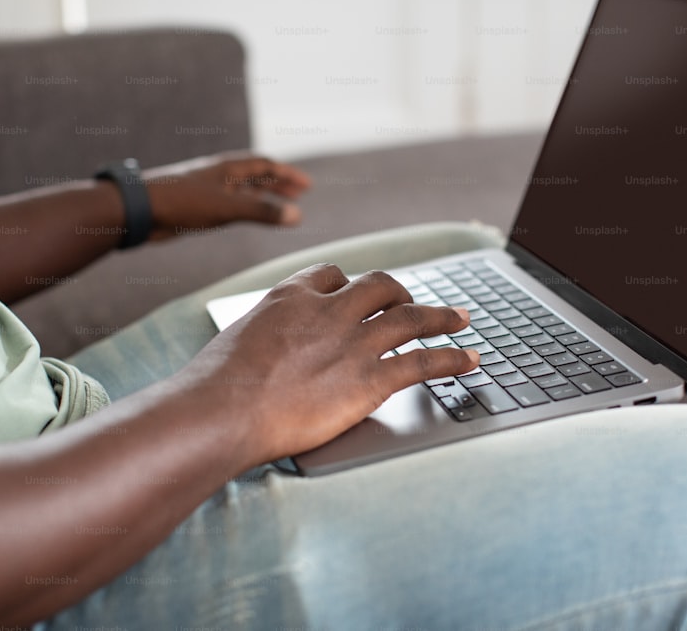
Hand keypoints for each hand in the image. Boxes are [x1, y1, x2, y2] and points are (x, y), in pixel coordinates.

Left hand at [142, 151, 310, 240]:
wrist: (138, 209)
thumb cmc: (182, 202)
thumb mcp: (228, 208)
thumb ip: (263, 213)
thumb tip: (297, 216)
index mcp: (228, 168)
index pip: (265, 166)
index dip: (287, 175)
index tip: (306, 185)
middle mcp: (219, 175)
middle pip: (255, 176)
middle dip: (278, 184)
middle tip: (298, 194)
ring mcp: (207, 189)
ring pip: (242, 190)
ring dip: (263, 196)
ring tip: (279, 206)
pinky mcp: (195, 205)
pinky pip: (229, 203)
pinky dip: (245, 207)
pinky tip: (246, 215)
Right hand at [181, 264, 479, 464]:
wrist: (223, 410)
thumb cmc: (215, 386)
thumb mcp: (235, 344)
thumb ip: (260, 340)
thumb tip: (257, 356)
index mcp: (292, 297)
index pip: (331, 276)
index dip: (348, 286)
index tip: (355, 294)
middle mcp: (329, 311)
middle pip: (378, 286)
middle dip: (400, 292)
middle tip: (413, 303)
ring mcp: (352, 343)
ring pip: (409, 317)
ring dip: (441, 316)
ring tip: (461, 317)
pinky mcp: (370, 379)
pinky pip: (423, 361)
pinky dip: (452, 358)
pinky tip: (470, 361)